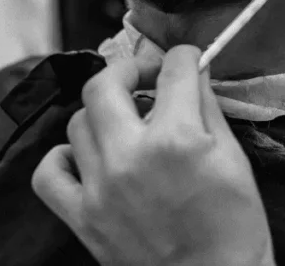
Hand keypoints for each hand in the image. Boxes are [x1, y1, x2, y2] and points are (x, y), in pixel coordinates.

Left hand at [32, 45, 274, 265]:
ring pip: (78, 122)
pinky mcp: (82, 218)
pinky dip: (63, 157)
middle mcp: (130, 156)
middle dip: (128, 69)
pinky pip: (49, 173)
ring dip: (103, 113)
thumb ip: (207, 107)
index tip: (186, 62)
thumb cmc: (234, 226)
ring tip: (124, 123)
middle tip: (145, 78)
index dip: (183, 58)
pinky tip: (87, 157)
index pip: (172, 70)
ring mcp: (100, 188)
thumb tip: (192, 72)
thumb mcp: (233, 158)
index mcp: (176, 138)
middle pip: (105, 84)